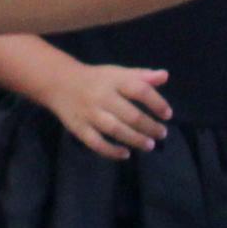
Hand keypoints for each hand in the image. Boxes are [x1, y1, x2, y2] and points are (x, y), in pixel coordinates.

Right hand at [41, 60, 173, 157]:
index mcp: (113, 80)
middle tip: (162, 134)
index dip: (157, 102)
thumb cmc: (96, 79)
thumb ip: (141, 76)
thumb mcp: (117, 72)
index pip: (139, 90)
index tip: (167, 114)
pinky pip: (95, 142)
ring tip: (149, 145)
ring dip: (135, 139)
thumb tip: (165, 76)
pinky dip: (111, 151)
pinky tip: (125, 154)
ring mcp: (89, 113)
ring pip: (115, 129)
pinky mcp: (78, 128)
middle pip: (130, 114)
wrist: (59, 82)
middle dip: (149, 127)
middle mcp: (102, 96)